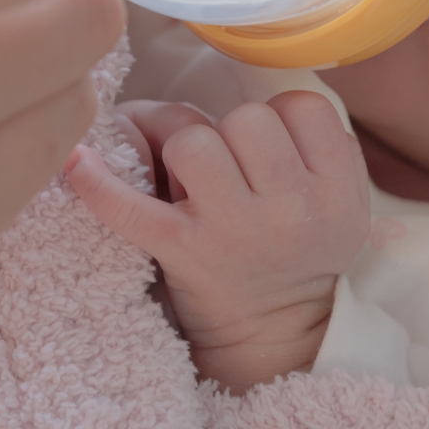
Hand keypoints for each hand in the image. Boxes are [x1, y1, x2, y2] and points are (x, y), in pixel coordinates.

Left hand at [68, 91, 370, 391]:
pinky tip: (79, 161)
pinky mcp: (180, 251)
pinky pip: (130, 207)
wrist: (274, 333)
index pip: (301, 107)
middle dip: (230, 132)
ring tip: (193, 178)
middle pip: (246, 118)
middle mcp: (289, 209)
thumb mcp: (349, 202)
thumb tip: (274, 95)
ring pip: (192, 142)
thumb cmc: (304, 251)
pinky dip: (98, 184)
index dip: (280, 116)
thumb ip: (329, 145)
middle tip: (230, 165)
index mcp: (335, 191)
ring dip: (184, 148)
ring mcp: (231, 230)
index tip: (271, 146)